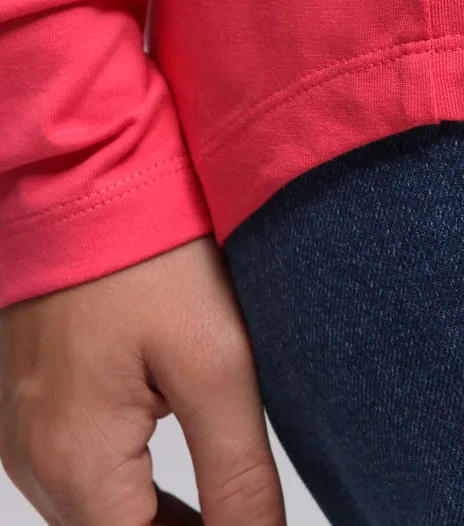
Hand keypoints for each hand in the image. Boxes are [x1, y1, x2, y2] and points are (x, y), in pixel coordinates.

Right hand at [0, 234, 285, 524]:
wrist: (87, 167)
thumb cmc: (146, 251)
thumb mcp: (216, 364)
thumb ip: (236, 476)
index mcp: (76, 463)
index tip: (246, 521)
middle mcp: (34, 456)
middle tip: (243, 510)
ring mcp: (23, 425)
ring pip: (94, 509)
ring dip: (155, 515)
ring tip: (223, 500)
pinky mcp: (28, 394)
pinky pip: (75, 464)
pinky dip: (125, 477)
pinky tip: (173, 456)